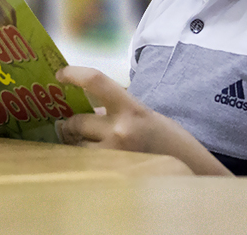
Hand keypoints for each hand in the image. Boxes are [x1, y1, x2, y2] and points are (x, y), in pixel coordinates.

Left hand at [55, 66, 231, 175]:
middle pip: (77, 121)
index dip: (75, 74)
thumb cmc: (163, 136)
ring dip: (77, 143)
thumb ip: (113, 108)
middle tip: (69, 125)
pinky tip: (92, 158)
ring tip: (86, 144)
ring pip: (77, 144)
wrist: (185, 167)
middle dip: (70, 124)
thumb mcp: (140, 112)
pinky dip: (83, 158)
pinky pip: (84, 161)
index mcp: (131, 108)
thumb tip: (83, 109)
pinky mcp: (110, 172)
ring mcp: (114, 154)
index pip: (96, 81)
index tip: (61, 74)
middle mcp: (120, 130)